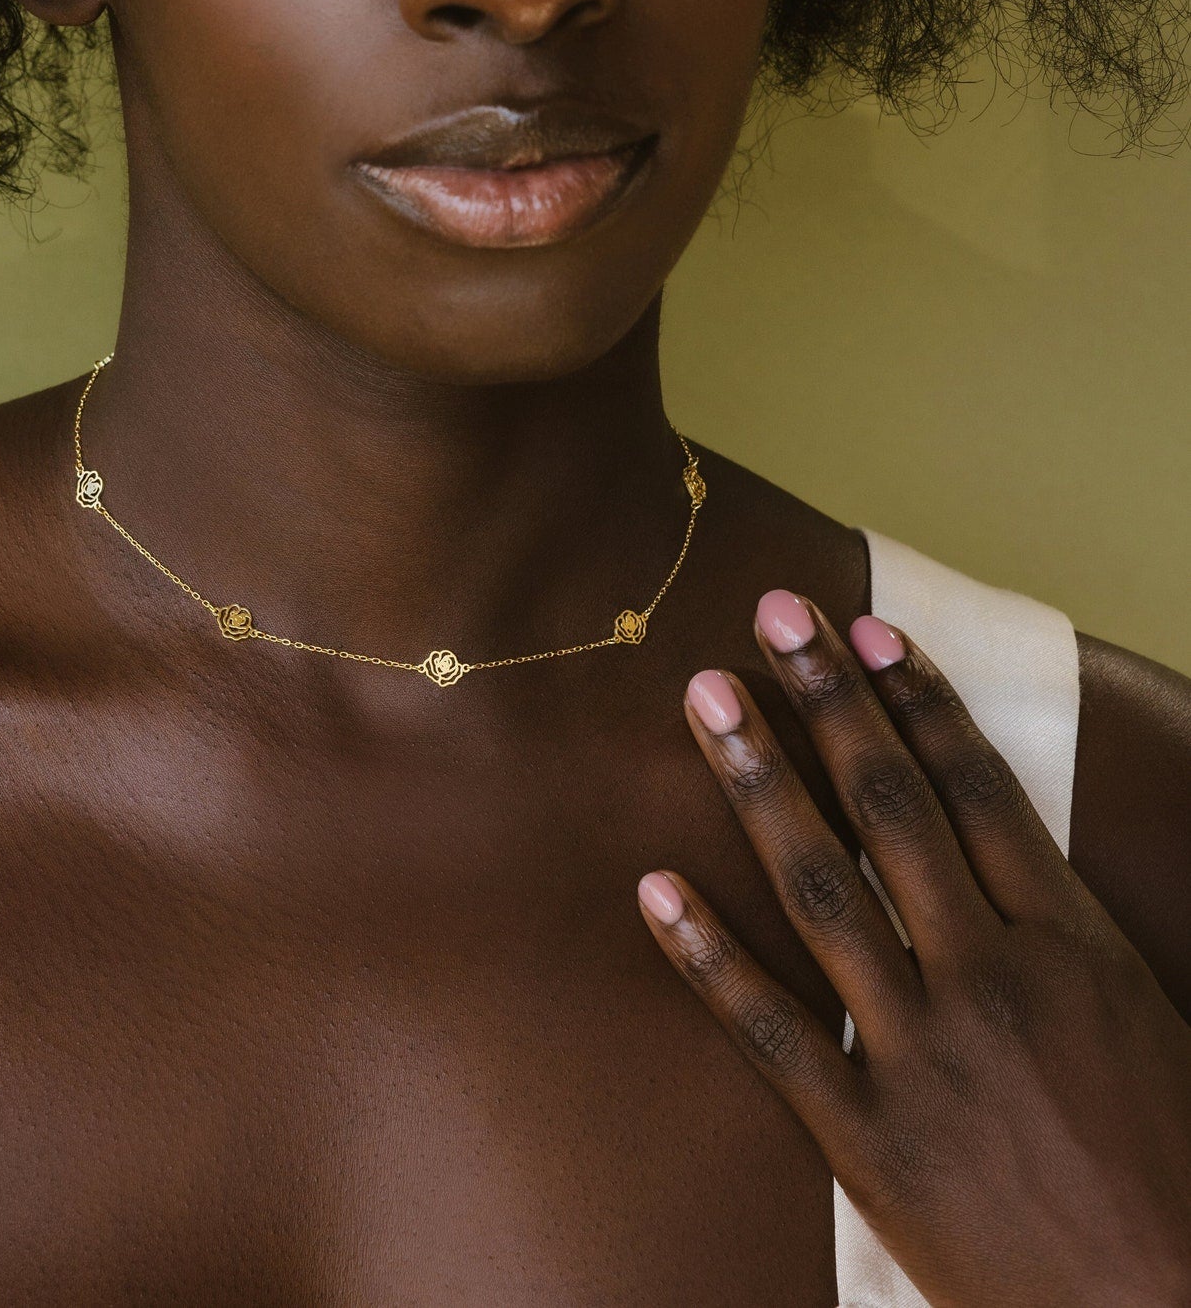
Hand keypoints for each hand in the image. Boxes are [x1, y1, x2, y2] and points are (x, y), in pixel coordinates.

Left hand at [637, 589, 1190, 1306]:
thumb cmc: (1175, 1174)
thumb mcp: (1148, 1021)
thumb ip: (1069, 928)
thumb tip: (1009, 842)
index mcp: (1073, 945)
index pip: (980, 791)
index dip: (919, 702)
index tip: (869, 632)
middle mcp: (992, 977)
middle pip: (893, 808)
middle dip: (829, 702)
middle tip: (773, 617)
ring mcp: (923, 1054)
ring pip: (823, 888)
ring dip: (758, 783)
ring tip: (707, 699)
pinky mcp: (867, 1137)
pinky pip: (769, 1028)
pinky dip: (706, 955)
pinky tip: (653, 886)